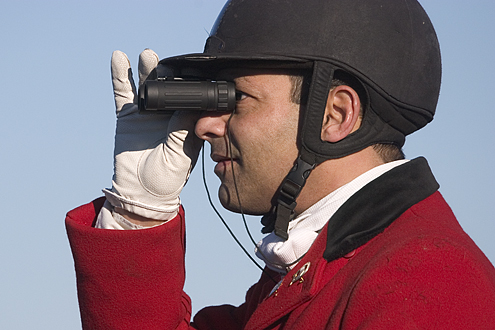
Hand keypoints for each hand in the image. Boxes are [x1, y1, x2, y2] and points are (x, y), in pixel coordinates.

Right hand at [103, 49, 201, 221]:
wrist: (140, 192)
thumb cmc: (167, 178)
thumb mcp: (179, 156)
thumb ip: (182, 132)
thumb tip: (189, 107)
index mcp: (188, 122)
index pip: (193, 98)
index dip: (193, 84)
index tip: (194, 72)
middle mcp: (170, 113)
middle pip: (170, 87)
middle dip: (169, 73)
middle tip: (168, 63)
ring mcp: (149, 112)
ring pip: (149, 85)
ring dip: (148, 69)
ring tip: (148, 55)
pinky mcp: (129, 115)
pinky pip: (124, 92)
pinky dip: (120, 75)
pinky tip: (119, 58)